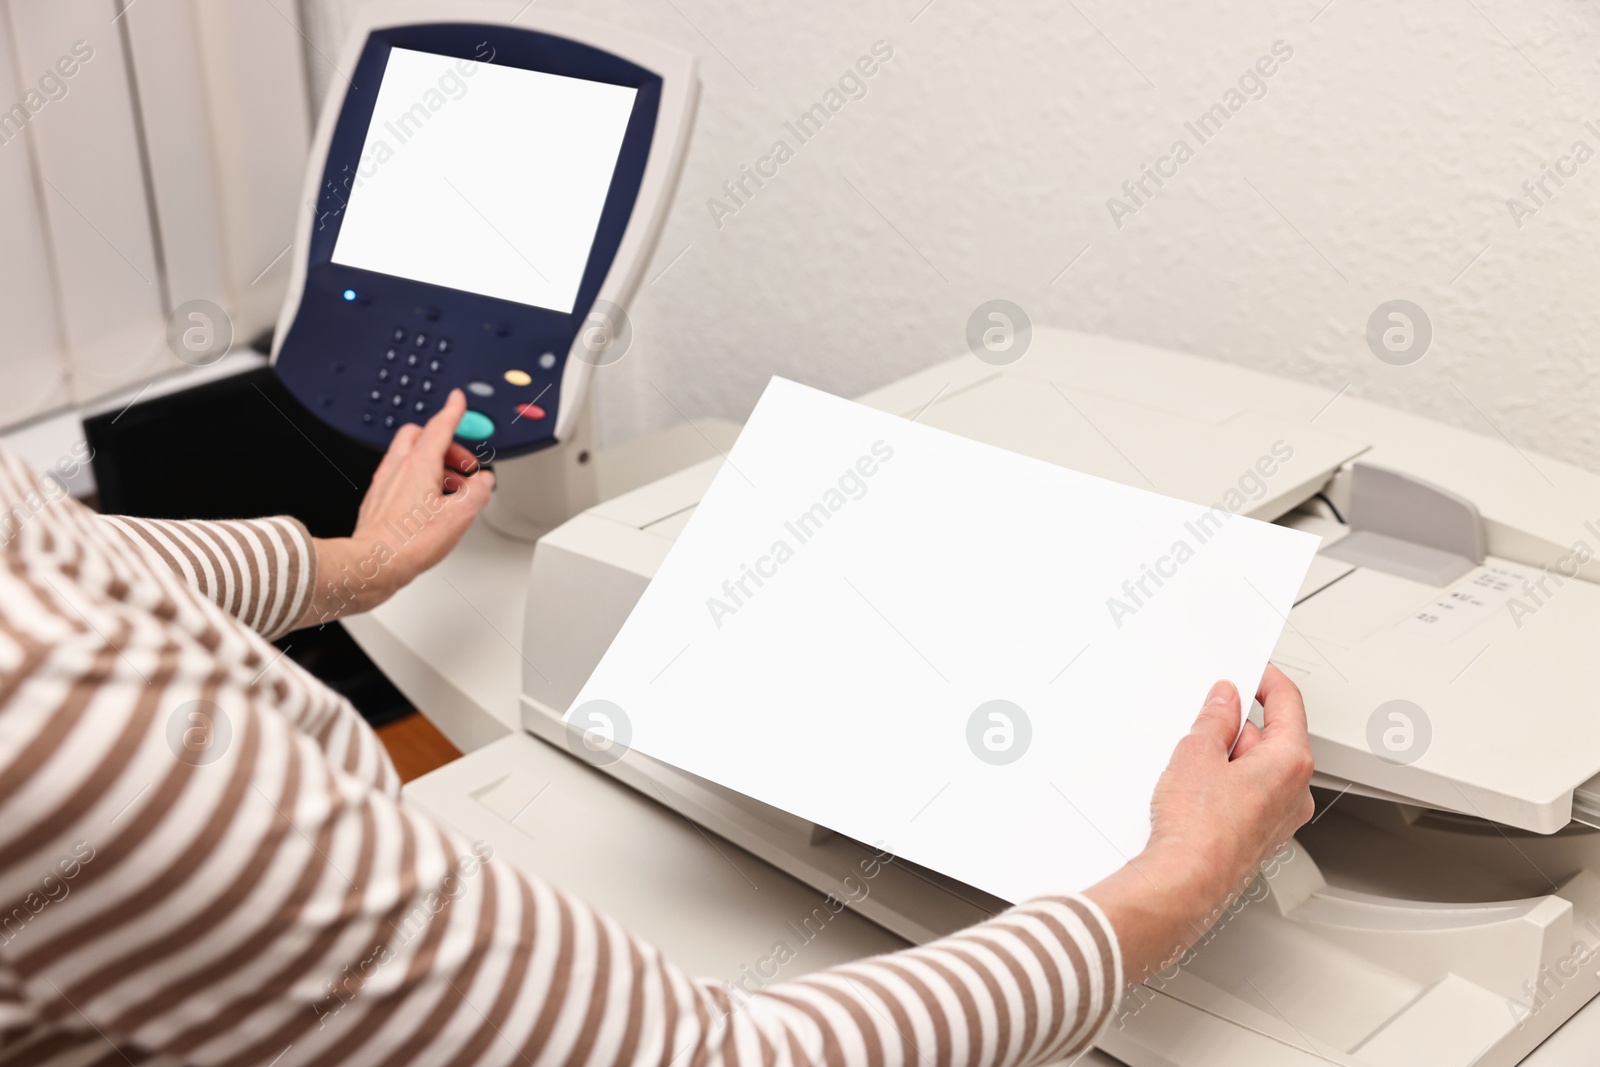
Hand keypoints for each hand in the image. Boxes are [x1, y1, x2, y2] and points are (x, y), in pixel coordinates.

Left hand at [296, 390, 495, 628]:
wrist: (373, 564)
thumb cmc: (408, 543)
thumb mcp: (459, 516)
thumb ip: (477, 492)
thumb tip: (483, 481)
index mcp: (419, 465)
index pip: (439, 426)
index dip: (452, 411)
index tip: (458, 401)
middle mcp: (397, 469)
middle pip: (420, 436)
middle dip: (443, 441)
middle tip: (462, 460)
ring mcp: (384, 483)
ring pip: (408, 455)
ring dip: (432, 462)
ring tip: (451, 484)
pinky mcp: (377, 500)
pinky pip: (399, 476)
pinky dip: (417, 478)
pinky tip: (427, 500)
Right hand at [1083, 664, 1314, 983]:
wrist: (1186, 881)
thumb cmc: (1198, 831)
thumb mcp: (1197, 754)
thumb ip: (1215, 719)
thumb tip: (1224, 700)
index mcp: (1290, 762)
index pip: (1288, 703)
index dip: (1266, 680)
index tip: (1250, 672)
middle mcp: (1297, 791)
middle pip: (1273, 737)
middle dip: (1239, 725)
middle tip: (1205, 719)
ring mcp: (1283, 817)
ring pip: (1262, 768)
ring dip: (1233, 757)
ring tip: (1194, 765)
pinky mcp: (1264, 835)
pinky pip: (1254, 793)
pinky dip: (1232, 783)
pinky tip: (1200, 790)